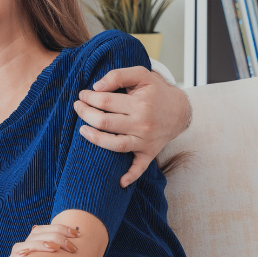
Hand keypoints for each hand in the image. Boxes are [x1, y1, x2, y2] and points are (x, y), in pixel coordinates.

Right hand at [6, 223, 80, 256]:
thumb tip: (78, 246)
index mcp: (35, 243)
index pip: (47, 228)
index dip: (62, 228)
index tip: (77, 234)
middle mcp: (25, 247)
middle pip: (39, 232)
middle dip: (58, 236)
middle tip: (72, 247)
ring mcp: (17, 255)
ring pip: (29, 241)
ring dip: (44, 243)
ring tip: (55, 249)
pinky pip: (17, 254)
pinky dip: (27, 252)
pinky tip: (35, 253)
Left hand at [74, 66, 192, 187]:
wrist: (179, 110)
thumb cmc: (156, 91)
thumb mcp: (141, 74)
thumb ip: (118, 75)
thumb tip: (96, 87)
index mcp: (140, 104)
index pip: (106, 102)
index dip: (89, 98)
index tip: (82, 95)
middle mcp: (143, 124)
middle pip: (106, 123)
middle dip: (86, 114)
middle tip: (77, 107)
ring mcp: (146, 141)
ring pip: (115, 145)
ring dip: (95, 139)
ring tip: (81, 131)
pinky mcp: (149, 153)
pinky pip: (139, 168)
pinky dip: (130, 176)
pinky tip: (118, 182)